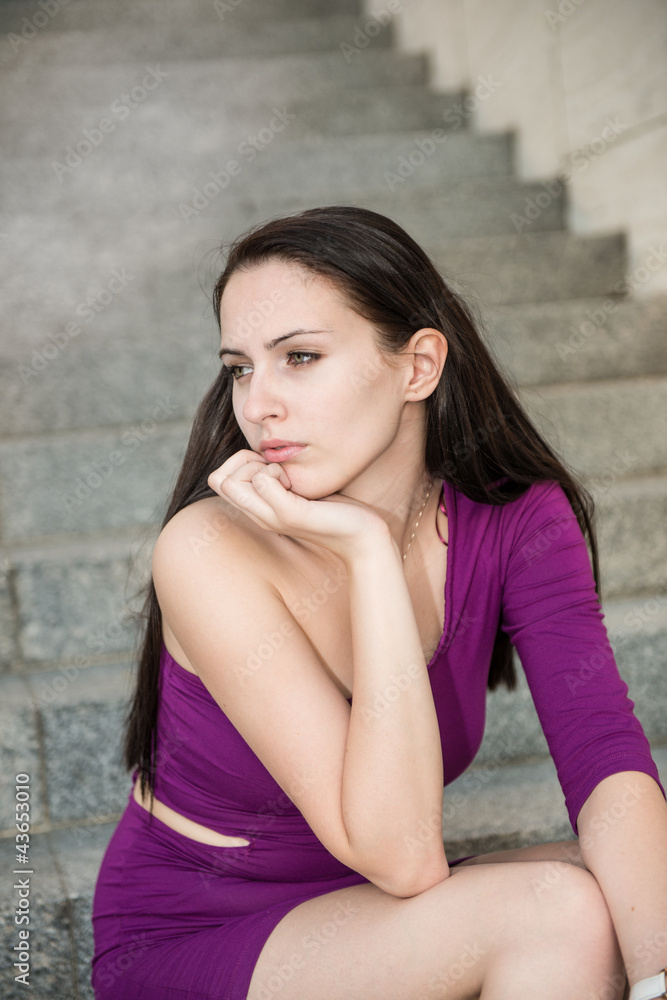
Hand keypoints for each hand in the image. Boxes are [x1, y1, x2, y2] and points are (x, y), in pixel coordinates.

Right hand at [207, 450, 388, 562]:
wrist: (361, 536)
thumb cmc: (334, 509)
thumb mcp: (298, 489)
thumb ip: (278, 476)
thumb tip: (263, 452)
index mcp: (259, 510)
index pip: (217, 479)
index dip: (239, 463)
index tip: (271, 466)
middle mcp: (259, 516)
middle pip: (218, 479)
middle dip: (244, 462)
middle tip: (278, 470)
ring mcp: (272, 517)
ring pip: (231, 482)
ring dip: (259, 467)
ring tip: (287, 477)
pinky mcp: (291, 514)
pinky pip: (262, 481)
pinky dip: (276, 472)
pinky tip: (296, 483)